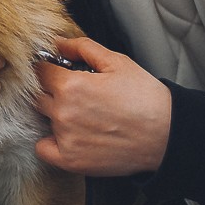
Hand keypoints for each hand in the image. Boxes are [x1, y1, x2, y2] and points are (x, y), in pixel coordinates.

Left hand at [35, 36, 170, 176]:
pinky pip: (43, 149)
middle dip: (50, 89)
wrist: (167, 135)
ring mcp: (65, 138)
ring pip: (43, 118)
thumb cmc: (145, 97)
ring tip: (80, 113)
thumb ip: (82, 48)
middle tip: (73, 92)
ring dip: (53, 112)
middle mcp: (63, 112)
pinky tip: (69, 134)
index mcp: (71, 85)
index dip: (48, 67)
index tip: (57, 71)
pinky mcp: (71, 161)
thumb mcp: (116, 62)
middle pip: (38, 94)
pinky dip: (50, 141)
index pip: (40, 71)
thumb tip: (59, 43)